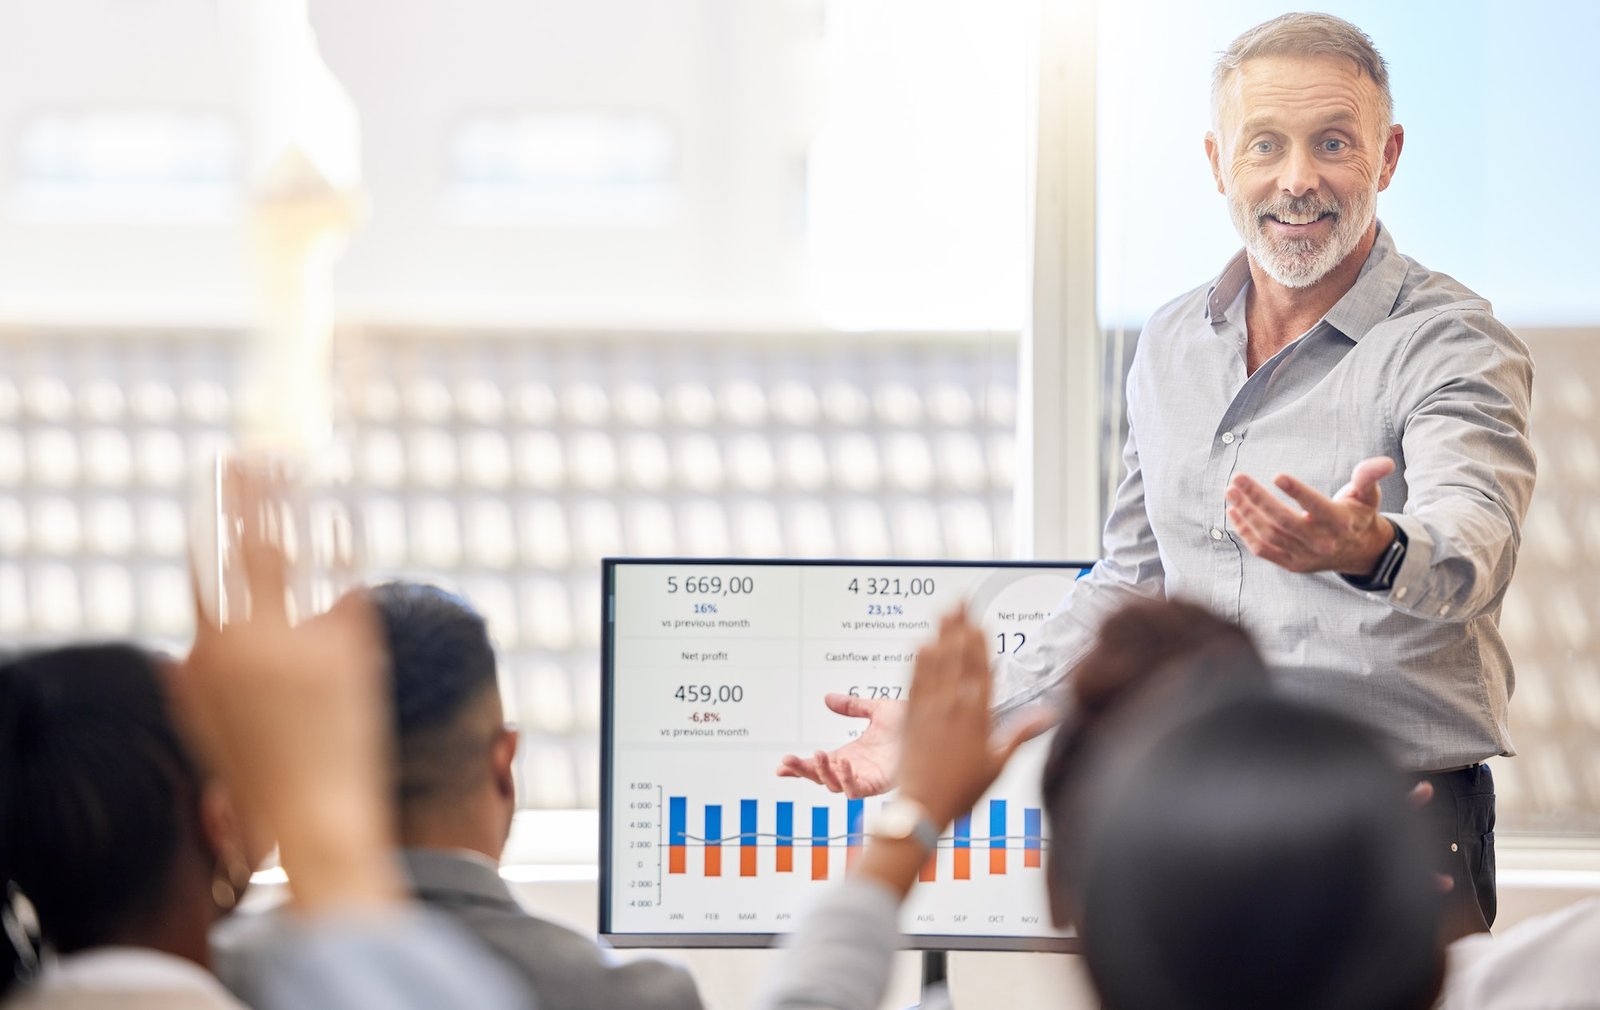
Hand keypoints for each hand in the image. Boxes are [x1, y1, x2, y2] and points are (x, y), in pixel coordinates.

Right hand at [174, 463, 399, 913]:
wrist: (316, 813)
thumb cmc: (258, 771)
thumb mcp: (205, 721)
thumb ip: (195, 668)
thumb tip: (193, 632)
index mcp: (207, 653)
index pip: (203, 563)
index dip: (209, 514)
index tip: (215, 477)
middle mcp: (252, 640)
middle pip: (245, 545)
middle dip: (246, 491)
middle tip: (251, 448)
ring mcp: (305, 641)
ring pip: (294, 551)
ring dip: (292, 498)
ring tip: (295, 459)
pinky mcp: (351, 648)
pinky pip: (343, 578)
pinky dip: (340, 536)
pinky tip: (344, 505)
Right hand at [777, 694, 904, 797]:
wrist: (941, 724)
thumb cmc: (916, 723)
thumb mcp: (877, 710)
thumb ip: (852, 706)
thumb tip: (827, 699)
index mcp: (853, 755)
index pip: (820, 765)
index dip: (800, 766)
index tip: (781, 765)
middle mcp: (858, 769)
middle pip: (821, 779)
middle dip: (803, 772)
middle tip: (787, 762)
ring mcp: (869, 778)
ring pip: (836, 787)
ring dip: (824, 773)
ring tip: (819, 754)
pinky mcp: (883, 784)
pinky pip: (859, 790)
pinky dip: (848, 779)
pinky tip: (844, 764)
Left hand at [850, 609, 1046, 899]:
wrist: (922, 810)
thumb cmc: (962, 792)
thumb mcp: (998, 765)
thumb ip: (1021, 733)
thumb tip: (1052, 714)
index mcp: (977, 717)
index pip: (980, 670)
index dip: (979, 643)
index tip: (980, 621)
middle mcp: (952, 708)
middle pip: (957, 658)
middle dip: (959, 627)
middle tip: (960, 600)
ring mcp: (928, 710)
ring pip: (935, 663)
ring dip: (940, 634)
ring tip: (944, 611)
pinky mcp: (909, 718)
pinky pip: (914, 681)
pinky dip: (918, 660)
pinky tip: (921, 643)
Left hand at [1225, 455, 1395, 574]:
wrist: (1360, 552)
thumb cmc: (1358, 515)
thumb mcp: (1367, 494)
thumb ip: (1369, 476)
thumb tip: (1384, 462)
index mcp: (1340, 523)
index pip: (1316, 507)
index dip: (1297, 492)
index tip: (1277, 475)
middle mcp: (1321, 542)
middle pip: (1284, 521)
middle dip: (1257, 499)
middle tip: (1238, 478)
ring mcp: (1304, 556)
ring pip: (1269, 534)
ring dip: (1247, 512)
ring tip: (1231, 491)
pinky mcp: (1292, 564)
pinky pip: (1263, 550)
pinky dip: (1246, 532)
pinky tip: (1234, 512)